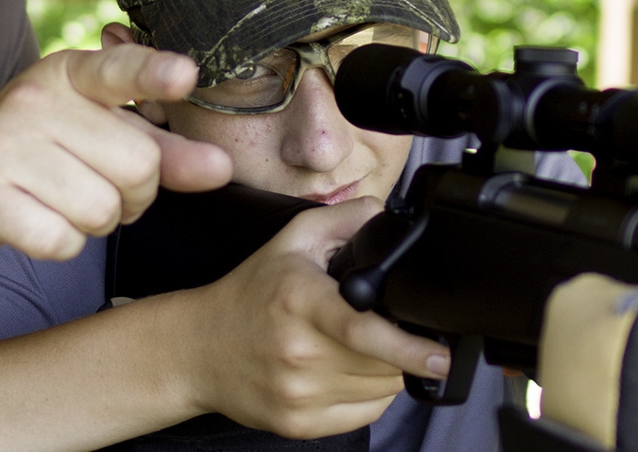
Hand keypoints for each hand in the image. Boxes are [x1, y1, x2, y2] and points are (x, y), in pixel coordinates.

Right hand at [0, 42, 232, 260]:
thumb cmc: (31, 152)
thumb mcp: (91, 133)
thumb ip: (159, 149)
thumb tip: (220, 168)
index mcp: (66, 74)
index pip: (117, 70)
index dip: (153, 74)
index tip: (185, 74)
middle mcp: (32, 100)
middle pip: (137, 165)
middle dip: (134, 195)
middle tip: (99, 187)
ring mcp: (2, 146)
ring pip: (101, 210)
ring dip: (95, 222)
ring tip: (61, 202)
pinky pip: (61, 240)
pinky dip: (60, 244)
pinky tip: (35, 222)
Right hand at [172, 198, 450, 437]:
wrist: (198, 347)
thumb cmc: (248, 295)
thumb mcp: (289, 243)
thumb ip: (341, 221)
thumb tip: (382, 214)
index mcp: (300, 302)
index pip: (361, 331)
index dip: (408, 348)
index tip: (440, 357)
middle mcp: (299, 352)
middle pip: (384, 364)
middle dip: (396, 348)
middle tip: (373, 327)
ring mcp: (298, 393)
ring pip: (379, 391)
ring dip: (382, 371)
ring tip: (353, 348)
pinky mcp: (299, 424)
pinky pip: (363, 415)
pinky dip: (367, 396)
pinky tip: (342, 373)